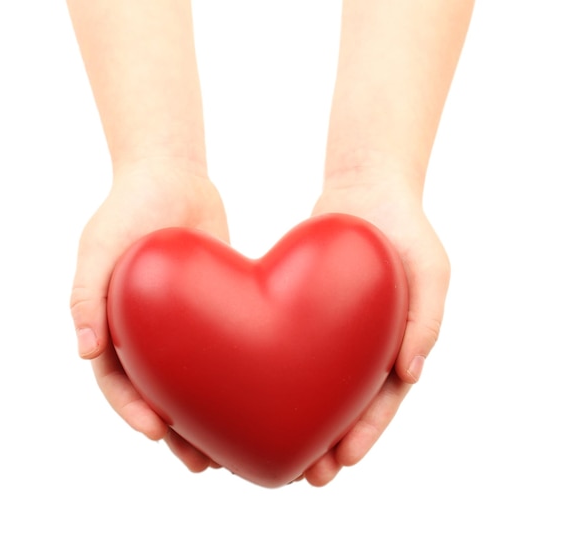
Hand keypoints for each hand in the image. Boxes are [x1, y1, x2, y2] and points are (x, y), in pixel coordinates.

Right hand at [70, 160, 227, 471]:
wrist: (170, 174)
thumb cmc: (127, 206)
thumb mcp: (98, 246)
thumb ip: (86, 296)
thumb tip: (83, 352)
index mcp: (112, 325)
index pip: (118, 380)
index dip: (134, 410)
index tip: (157, 431)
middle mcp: (146, 330)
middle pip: (159, 391)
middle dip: (178, 428)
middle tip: (199, 461)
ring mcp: (181, 321)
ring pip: (195, 378)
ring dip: (209, 413)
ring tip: (231, 448)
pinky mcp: (214, 307)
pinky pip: (223, 348)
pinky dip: (235, 376)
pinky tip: (257, 396)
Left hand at [303, 174, 450, 485]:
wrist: (367, 185)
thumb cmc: (406, 225)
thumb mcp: (431, 268)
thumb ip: (427, 319)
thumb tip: (413, 374)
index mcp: (398, 343)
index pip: (382, 400)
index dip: (366, 433)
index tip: (342, 460)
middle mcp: (365, 343)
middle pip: (346, 402)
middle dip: (329, 439)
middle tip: (308, 474)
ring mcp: (335, 328)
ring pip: (316, 382)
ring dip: (301, 415)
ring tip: (276, 445)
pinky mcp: (306, 309)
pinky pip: (292, 346)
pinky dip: (278, 371)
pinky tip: (255, 391)